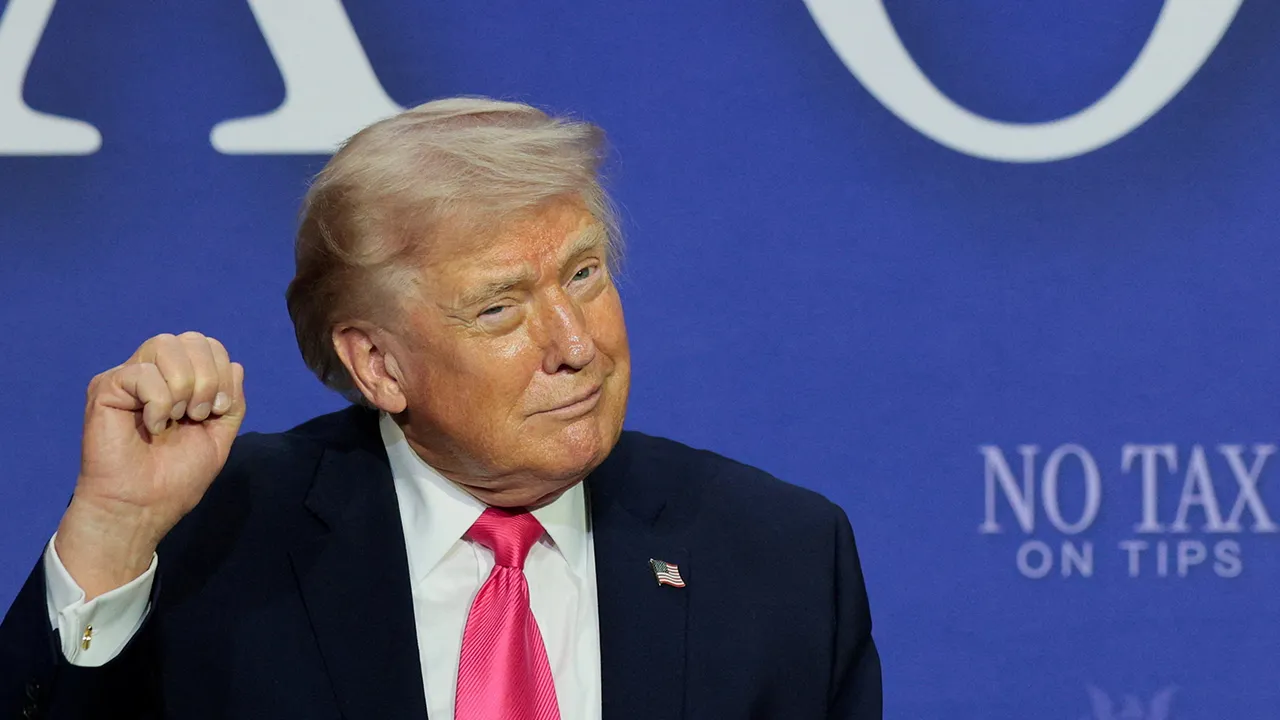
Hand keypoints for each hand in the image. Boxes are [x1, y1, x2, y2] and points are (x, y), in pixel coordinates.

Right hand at [55, 332, 245, 598]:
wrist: (142, 507)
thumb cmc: (176, 478)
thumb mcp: (219, 435)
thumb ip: (231, 400)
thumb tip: (236, 365)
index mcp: (180, 381)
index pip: (209, 345)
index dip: (222, 371)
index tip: (218, 410)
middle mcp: (154, 373)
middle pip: (191, 339)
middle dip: (208, 377)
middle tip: (198, 415)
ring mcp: (129, 378)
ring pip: (166, 344)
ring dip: (184, 385)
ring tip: (177, 418)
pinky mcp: (106, 388)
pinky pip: (143, 372)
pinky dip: (159, 402)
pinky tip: (152, 427)